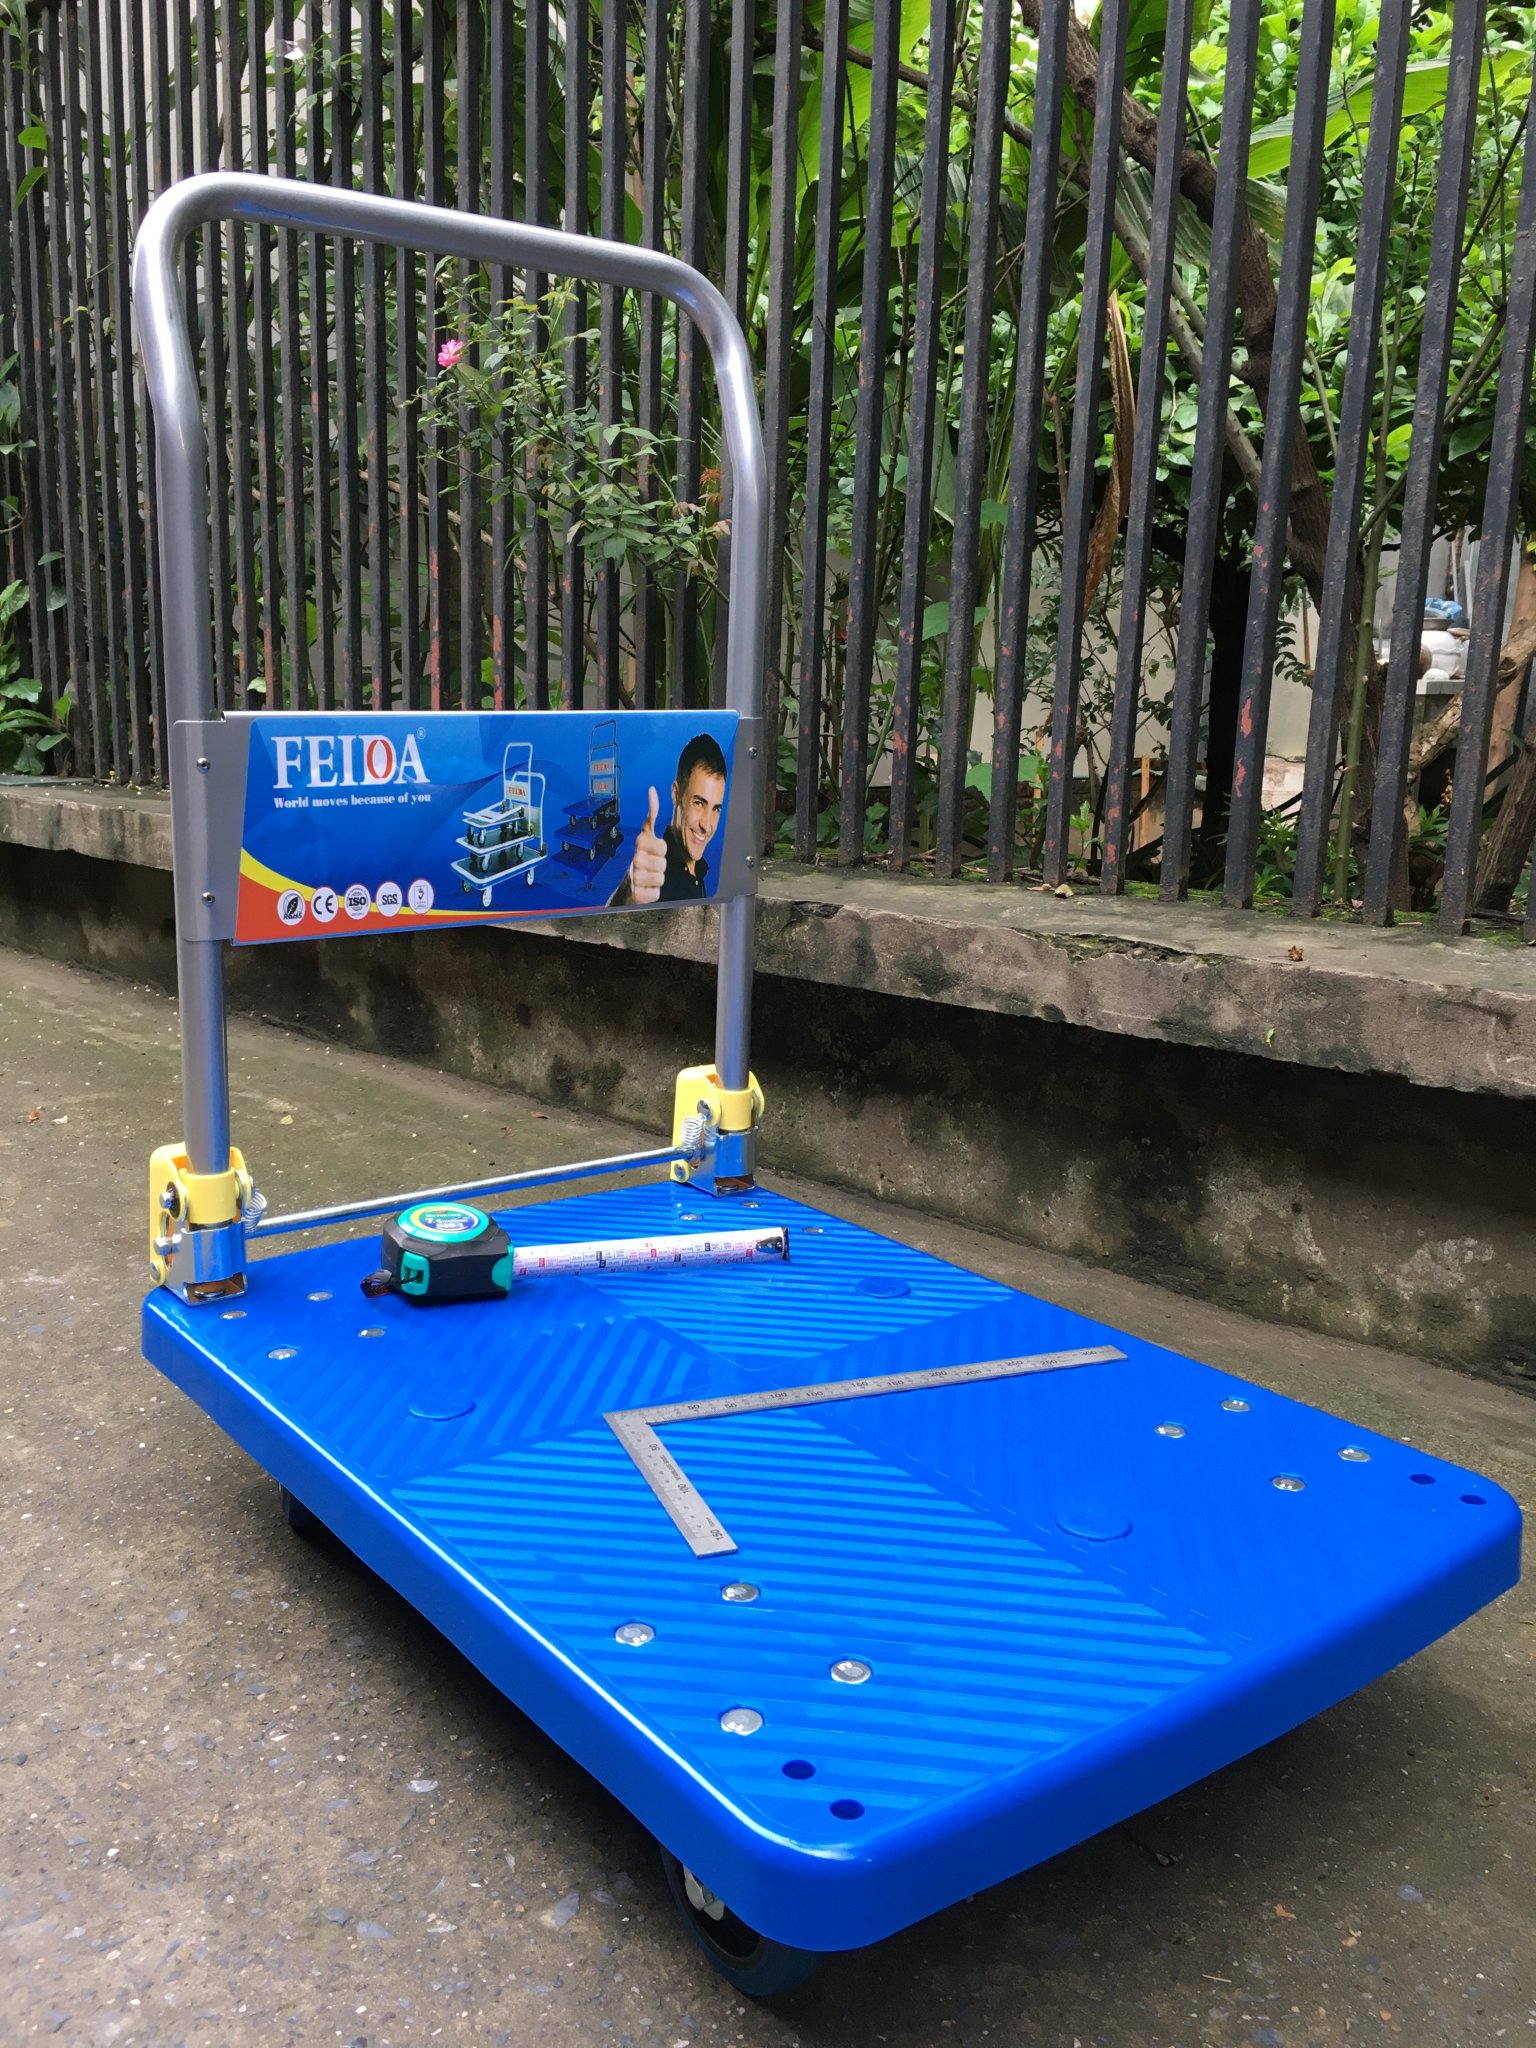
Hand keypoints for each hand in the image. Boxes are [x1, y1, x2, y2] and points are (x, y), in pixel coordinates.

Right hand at [627, 787, 667, 903]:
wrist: (627, 886)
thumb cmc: (641, 858)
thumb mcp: (646, 835)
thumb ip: (651, 814)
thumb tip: (652, 790)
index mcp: (638, 844)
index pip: (663, 847)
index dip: (661, 851)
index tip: (652, 851)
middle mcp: (635, 859)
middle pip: (663, 864)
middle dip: (660, 866)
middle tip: (650, 866)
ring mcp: (635, 877)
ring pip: (661, 878)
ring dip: (657, 879)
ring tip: (648, 877)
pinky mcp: (638, 894)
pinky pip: (656, 893)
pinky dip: (653, 892)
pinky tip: (645, 888)